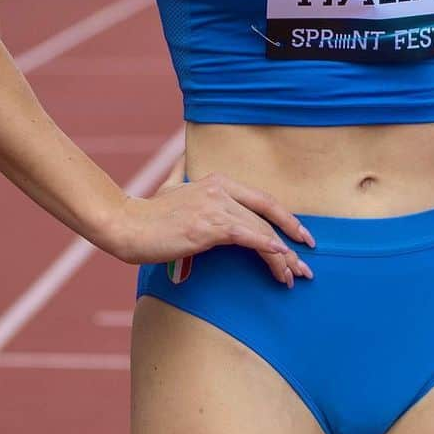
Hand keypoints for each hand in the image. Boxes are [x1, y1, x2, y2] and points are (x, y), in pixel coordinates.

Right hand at [110, 172, 315, 286]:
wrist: (127, 225)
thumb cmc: (149, 213)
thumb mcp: (170, 185)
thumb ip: (181, 170)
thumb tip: (181, 155)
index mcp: (219, 181)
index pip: (264, 200)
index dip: (287, 218)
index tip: (303, 237)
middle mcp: (221, 189)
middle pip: (267, 217)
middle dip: (291, 243)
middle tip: (306, 268)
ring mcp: (215, 206)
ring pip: (260, 231)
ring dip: (282, 257)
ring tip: (293, 277)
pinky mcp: (208, 226)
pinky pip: (247, 236)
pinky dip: (267, 247)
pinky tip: (280, 257)